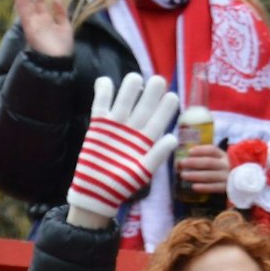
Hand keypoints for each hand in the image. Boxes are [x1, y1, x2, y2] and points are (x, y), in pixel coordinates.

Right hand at [15, 0, 73, 57]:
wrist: (58, 60)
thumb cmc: (63, 47)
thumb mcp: (65, 26)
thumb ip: (61, 13)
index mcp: (46, 20)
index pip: (40, 3)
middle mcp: (38, 21)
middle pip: (31, 3)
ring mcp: (33, 24)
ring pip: (25, 6)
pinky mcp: (29, 29)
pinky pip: (23, 15)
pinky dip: (21, 6)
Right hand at [66, 74, 179, 226]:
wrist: (96, 191)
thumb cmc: (122, 184)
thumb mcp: (142, 172)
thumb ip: (157, 155)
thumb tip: (173, 138)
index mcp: (146, 140)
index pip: (159, 120)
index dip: (166, 109)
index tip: (172, 97)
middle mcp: (133, 129)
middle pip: (144, 106)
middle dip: (152, 93)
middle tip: (159, 81)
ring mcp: (116, 125)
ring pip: (124, 101)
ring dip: (130, 89)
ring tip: (136, 78)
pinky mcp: (98, 125)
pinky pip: (100, 104)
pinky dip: (102, 92)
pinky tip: (106, 81)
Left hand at [176, 144, 230, 193]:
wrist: (236, 183)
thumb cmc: (220, 170)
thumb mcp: (217, 160)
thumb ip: (204, 157)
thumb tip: (184, 157)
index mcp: (223, 156)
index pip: (212, 150)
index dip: (200, 150)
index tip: (189, 152)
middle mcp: (226, 165)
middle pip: (209, 162)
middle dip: (194, 162)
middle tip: (182, 164)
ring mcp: (226, 177)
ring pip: (210, 175)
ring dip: (195, 175)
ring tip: (183, 175)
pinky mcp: (226, 188)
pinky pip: (214, 188)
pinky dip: (204, 187)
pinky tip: (194, 187)